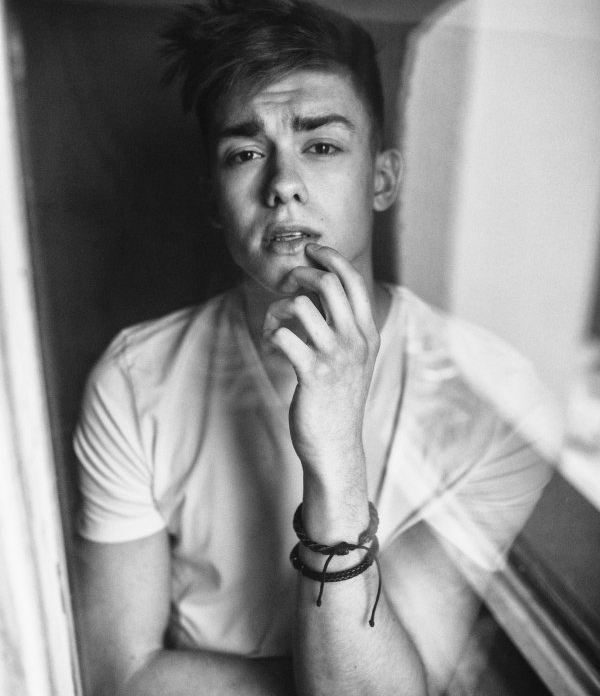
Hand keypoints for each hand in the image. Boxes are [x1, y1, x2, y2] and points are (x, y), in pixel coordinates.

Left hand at [262, 245, 379, 497]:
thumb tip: (327, 291)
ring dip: (279, 309)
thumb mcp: (355, 359)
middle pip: (329, 284)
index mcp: (368, 333)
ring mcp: (335, 357)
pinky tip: (271, 347)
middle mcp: (356, 340)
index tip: (312, 251)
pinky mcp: (311, 373)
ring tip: (275, 325)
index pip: (354, 280)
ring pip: (302, 306)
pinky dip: (270, 335)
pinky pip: (283, 335)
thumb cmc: (338, 400)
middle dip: (302, 275)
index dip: (331, 257)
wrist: (336, 445)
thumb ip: (347, 327)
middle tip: (288, 285)